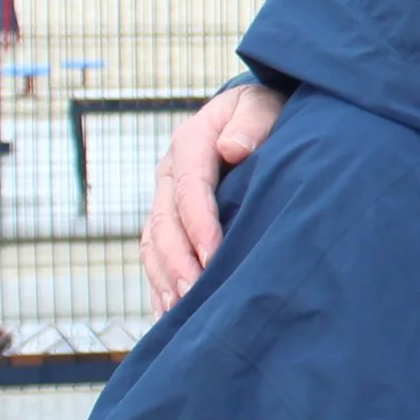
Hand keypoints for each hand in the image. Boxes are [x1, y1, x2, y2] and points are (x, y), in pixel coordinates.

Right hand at [142, 85, 285, 312]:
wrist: (256, 117)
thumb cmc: (267, 111)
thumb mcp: (262, 104)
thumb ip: (252, 122)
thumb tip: (233, 148)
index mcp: (191, 142)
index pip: (189, 188)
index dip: (199, 223)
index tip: (214, 255)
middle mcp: (170, 174)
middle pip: (163, 224)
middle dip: (178, 261)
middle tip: (196, 294)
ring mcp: (166, 200)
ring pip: (153, 245)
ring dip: (165, 279)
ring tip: (181, 311)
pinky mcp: (170, 222)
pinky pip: (155, 258)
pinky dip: (161, 286)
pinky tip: (172, 315)